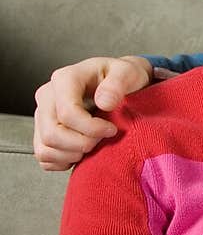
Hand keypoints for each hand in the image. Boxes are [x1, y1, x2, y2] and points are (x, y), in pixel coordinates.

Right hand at [33, 56, 152, 169]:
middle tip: (102, 140)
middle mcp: (47, 96)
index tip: (112, 129)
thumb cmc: (121, 78)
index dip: (92, 129)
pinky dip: (63, 161)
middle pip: (52, 134)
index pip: (67, 113)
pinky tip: (81, 151)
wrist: (116, 85)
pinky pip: (44, 157)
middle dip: (82, 144)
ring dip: (73, 154)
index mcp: (64, 79)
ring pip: (45, 149)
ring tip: (94, 144)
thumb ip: (118, 84)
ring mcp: (42, 115)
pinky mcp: (41, 132)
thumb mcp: (127, 72)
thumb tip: (104, 102)